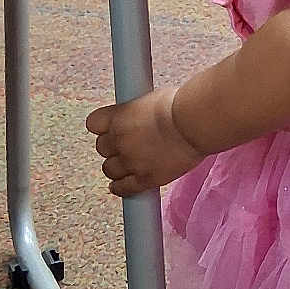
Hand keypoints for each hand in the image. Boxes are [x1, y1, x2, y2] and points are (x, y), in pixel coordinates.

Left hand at [86, 88, 205, 196]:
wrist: (196, 123)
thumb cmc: (182, 106)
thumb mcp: (152, 99)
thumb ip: (138, 112)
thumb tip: (140, 117)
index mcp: (119, 116)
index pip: (93, 123)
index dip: (103, 126)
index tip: (111, 127)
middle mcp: (119, 139)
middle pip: (101, 148)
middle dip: (113, 146)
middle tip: (127, 145)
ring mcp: (131, 161)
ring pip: (109, 169)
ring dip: (117, 167)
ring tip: (129, 164)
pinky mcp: (144, 179)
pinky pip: (123, 189)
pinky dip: (121, 188)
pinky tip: (121, 186)